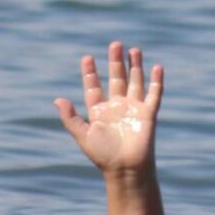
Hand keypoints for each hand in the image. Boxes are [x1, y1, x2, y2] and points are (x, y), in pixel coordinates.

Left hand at [54, 42, 162, 176]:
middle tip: (115, 44)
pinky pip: (154, 94)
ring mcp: (133, 109)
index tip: (87, 57)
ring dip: (135, 66)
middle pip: (116, 79)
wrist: (126, 170)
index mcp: (99, 111)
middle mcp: (116, 107)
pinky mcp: (148, 114)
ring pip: (135, 82)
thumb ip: (70, 117)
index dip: (90, 72)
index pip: (93, 87)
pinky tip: (157, 67)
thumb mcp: (83, 135)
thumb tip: (57, 99)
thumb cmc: (103, 155)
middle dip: (115, 62)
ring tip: (134, 50)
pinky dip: (156, 81)